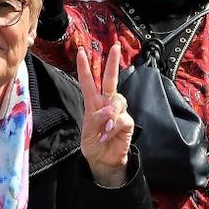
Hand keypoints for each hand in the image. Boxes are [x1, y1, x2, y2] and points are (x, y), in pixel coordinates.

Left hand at [77, 45, 131, 186]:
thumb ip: (96, 119)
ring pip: (118, 100)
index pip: (89, 82)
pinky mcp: (127, 122)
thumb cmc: (93, 144)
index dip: (84, 67)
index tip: (81, 52)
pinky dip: (113, 127)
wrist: (103, 161)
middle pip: (110, 80)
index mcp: (93, 103)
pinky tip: (108, 136)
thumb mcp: (87, 132)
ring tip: (104, 130)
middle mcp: (106, 103)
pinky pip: (121, 119)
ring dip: (109, 115)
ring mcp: (118, 112)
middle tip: (116, 47)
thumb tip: (110, 109)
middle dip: (112, 63)